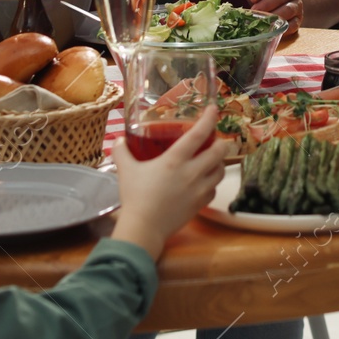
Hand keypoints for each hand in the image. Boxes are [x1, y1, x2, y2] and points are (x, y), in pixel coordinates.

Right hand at [110, 106, 228, 257]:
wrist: (144, 228)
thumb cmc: (135, 197)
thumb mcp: (126, 170)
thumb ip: (122, 152)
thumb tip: (118, 140)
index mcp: (175, 159)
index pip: (199, 133)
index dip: (210, 119)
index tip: (214, 109)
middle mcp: (192, 172)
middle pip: (219, 151)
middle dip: (220, 142)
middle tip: (213, 140)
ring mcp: (199, 189)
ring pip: (221, 170)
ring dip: (219, 162)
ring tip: (210, 160)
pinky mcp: (201, 204)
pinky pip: (214, 189)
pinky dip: (212, 183)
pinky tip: (204, 182)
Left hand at [245, 0, 302, 34]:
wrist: (274, 2)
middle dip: (266, 4)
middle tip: (254, 10)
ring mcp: (297, 3)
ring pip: (289, 10)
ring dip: (275, 16)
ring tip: (262, 20)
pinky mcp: (299, 18)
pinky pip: (294, 24)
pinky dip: (284, 28)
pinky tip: (273, 29)